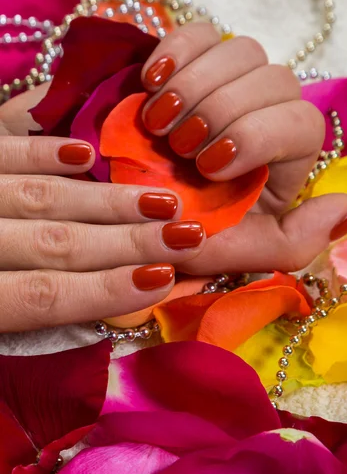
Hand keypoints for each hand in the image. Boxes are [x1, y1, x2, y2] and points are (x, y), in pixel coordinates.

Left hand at [0, 90, 206, 331]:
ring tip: (162, 199)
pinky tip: (84, 152)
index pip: (41, 297)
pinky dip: (40, 148)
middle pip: (53, 243)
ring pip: (37, 194)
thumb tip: (105, 324)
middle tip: (188, 234)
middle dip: (126, 241)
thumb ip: (30, 315)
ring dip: (104, 199)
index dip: (102, 292)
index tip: (162, 282)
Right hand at [141, 23, 346, 273]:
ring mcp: (235, 83)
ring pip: (244, 51)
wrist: (138, 216)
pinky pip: (202, 32)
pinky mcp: (199, 61)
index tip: (207, 166)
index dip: (256, 136)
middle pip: (276, 80)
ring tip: (158, 123)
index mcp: (288, 161)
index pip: (303, 124)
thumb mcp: (241, 252)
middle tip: (178, 146)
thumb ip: (296, 241)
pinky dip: (175, 50)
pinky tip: (151, 84)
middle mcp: (269, 115)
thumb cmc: (189, 235)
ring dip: (195, 84)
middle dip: (221, 111)